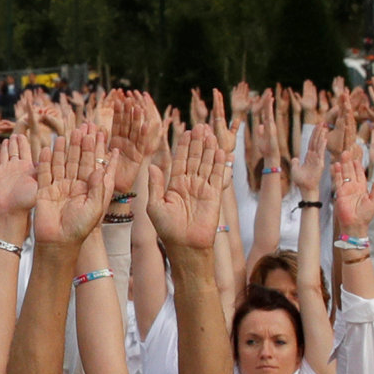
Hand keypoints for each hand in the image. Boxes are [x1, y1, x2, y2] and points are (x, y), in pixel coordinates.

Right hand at [0, 132, 36, 222]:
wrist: (10, 214)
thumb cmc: (27, 202)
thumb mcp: (38, 184)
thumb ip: (42, 170)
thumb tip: (50, 155)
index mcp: (27, 168)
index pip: (26, 150)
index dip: (25, 141)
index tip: (25, 134)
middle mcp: (16, 168)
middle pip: (16, 150)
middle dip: (16, 142)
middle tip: (17, 134)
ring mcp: (5, 171)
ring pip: (5, 154)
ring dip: (6, 147)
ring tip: (8, 140)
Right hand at [29, 126, 109, 246]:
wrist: (58, 242)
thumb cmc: (80, 228)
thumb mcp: (95, 208)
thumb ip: (98, 189)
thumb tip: (100, 169)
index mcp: (88, 188)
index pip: (92, 164)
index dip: (94, 150)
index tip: (97, 135)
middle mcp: (73, 185)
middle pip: (76, 161)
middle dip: (79, 145)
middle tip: (81, 129)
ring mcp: (58, 187)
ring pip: (60, 164)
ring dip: (62, 150)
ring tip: (64, 135)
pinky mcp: (44, 191)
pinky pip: (44, 173)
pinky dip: (44, 161)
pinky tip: (45, 149)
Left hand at [147, 124, 231, 258]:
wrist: (185, 246)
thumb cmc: (167, 229)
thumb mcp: (155, 205)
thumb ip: (155, 185)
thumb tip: (152, 165)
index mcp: (174, 185)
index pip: (180, 161)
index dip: (183, 147)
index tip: (186, 132)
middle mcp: (189, 185)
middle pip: (195, 159)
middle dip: (197, 143)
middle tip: (201, 127)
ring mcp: (203, 190)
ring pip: (206, 165)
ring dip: (209, 150)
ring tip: (211, 133)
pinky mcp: (215, 196)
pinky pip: (217, 177)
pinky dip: (219, 164)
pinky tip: (220, 151)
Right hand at [331, 152, 373, 239]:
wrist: (355, 224)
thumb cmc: (365, 215)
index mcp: (362, 189)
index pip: (360, 175)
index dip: (358, 167)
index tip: (357, 158)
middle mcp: (353, 187)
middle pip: (351, 172)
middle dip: (349, 162)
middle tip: (348, 152)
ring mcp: (346, 189)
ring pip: (344, 174)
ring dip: (343, 165)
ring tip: (342, 155)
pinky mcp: (339, 192)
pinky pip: (338, 181)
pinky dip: (337, 173)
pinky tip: (337, 166)